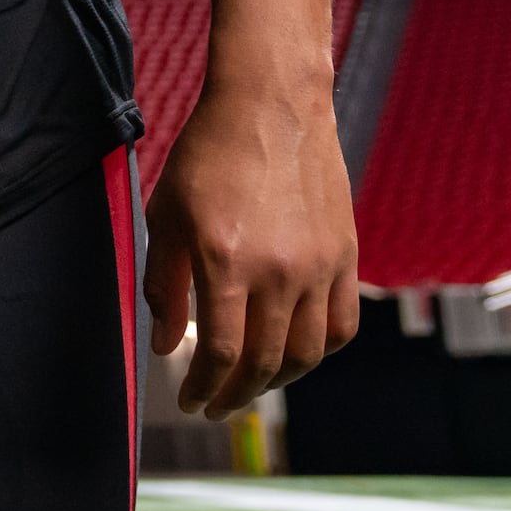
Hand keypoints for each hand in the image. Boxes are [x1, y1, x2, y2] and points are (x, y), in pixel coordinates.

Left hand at [144, 75, 360, 417]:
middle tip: (215, 405)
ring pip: (306, 354)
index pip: (221, 354)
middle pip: (264, 364)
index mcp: (228, 262)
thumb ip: (164, 286)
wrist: (271, 105)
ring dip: (277, 382)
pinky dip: (319, 352)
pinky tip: (294, 354)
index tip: (189, 401)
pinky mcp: (346, 256)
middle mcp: (280, 271)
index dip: (203, 388)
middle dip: (235, 395)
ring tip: (251, 386)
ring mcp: (320, 266)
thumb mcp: (167, 216)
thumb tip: (165, 346)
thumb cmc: (208, 154)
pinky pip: (342, 325)